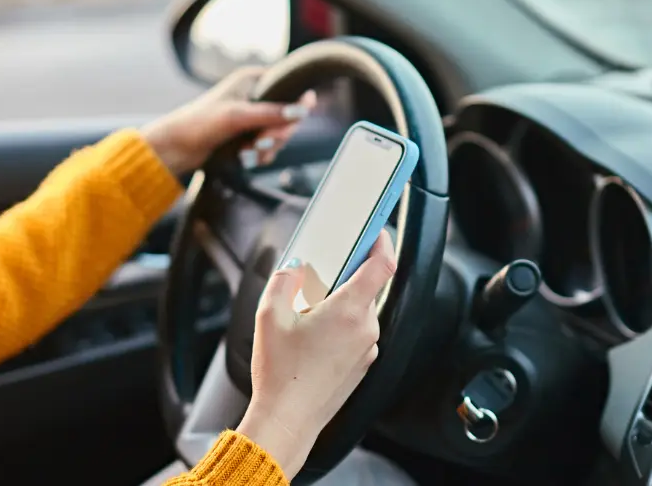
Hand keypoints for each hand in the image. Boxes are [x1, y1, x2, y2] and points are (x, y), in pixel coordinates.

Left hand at [140, 67, 317, 174]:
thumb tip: (301, 111)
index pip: (289, 85)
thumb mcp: (237, 116)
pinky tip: (246, 159)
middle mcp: (254, 95)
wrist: (176, 148)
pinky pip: (268, 146)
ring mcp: (251, 116)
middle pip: (287, 114)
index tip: (297, 117)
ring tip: (249, 154)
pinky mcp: (247, 135)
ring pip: (278, 133)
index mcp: (252, 80)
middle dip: (277, 133)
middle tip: (261, 143)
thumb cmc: (200, 123)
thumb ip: (270, 113)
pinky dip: (261, 155)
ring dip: (268, 147)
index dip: (297, 102)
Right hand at [235, 231, 395, 478]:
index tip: (377, 231)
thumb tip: (295, 266)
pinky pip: (357, 334)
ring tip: (308, 316)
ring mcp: (367, 350)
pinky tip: (313, 338)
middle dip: (346, 278)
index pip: (382, 265)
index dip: (382, 242)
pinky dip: (341, 327)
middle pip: (367, 288)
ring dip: (341, 305)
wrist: (288, 420)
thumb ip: (284, 280)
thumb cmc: (281, 373)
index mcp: (349, 311)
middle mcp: (366, 329)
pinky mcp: (362, 366)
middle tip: (319, 278)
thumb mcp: (269, 315)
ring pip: (360, 312)